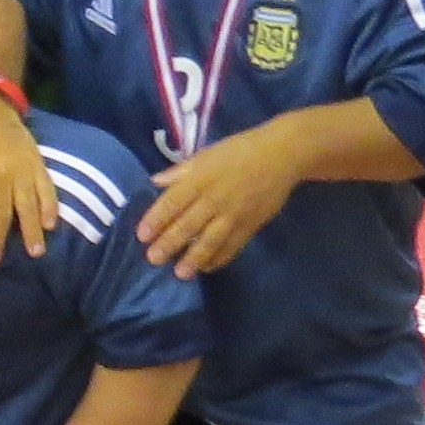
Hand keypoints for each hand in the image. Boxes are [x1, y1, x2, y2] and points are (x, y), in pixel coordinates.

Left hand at [140, 122, 305, 274]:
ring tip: (180, 273)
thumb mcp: (207, 154)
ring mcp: (234, 214)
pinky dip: (220, 258)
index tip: (141, 235)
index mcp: (200, 178)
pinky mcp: (251, 225)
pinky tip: (207, 267)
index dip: (156, 219)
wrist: (282, 155)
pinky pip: (233, 246)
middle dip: (170, 243)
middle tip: (153, 259)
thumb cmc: (240, 150)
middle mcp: (215, 199)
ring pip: (211, 240)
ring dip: (194, 258)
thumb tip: (155, 181)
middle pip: (188, 225)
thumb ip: (181, 171)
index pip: (173, 202)